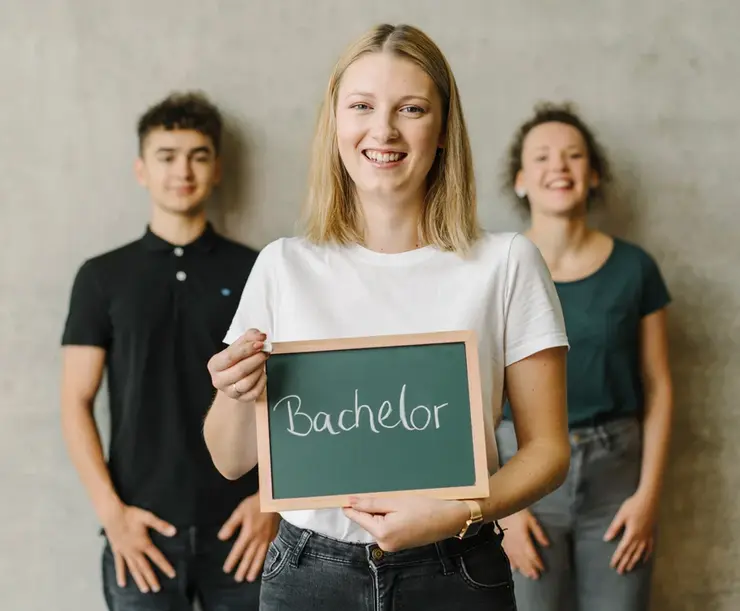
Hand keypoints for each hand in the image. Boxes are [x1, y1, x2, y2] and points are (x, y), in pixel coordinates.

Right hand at [102, 503, 176, 592]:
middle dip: (152, 579)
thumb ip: (161, 525)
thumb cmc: (131, 515)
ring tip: (144, 590)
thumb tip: (174, 531)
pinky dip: (121, 574)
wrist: (113, 514)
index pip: (157, 558)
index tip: (172, 575)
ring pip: (133, 569)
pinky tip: (122, 584)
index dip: (165, 566)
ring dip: (139, 580)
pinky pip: (119, 565)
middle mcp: (135, 551)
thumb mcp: (148, 518)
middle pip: (145, 568)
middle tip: (157, 589)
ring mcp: (125, 552)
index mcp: (144, 544)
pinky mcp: (117, 551)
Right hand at [208, 329, 268, 401]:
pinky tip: (262, 374)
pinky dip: (262, 381)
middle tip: (265, 353)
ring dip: (259, 370)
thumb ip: (250, 336)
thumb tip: (260, 336)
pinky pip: (255, 392)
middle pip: (240, 370)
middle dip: (256, 360)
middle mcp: (219, 380)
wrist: (234, 379)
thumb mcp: (240, 345)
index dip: (247, 349)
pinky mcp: (241, 399)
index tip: (260, 343)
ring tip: (262, 363)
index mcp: (215, 364)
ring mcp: (229, 392)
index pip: (230, 356)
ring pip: (247, 383)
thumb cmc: (236, 361)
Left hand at [219, 492, 279, 582]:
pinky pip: (267, 551)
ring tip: (250, 578)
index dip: (232, 560)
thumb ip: (231, 525)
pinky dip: (264, 559)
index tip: (227, 569)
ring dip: (254, 568)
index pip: (238, 550)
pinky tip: (261, 563)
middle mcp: (258, 539)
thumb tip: (221, 537)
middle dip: (243, 569)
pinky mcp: (273, 536)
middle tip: (238, 579)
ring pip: (259, 556)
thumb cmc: (255, 504)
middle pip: (249, 557)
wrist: (274, 500)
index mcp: (248, 533)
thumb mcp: (240, 511)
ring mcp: (266, 539)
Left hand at [343, 495, 468, 551]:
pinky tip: (401, 509)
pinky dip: (389, 517)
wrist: (450, 519)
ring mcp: (392, 545)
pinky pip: (387, 527)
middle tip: (384, 493)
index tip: (341, 495)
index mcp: (382, 533)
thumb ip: (371, 503)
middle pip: (368, 520)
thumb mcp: (396, 501)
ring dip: (381, 511)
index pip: (358, 516)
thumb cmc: (426, 507)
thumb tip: (350, 502)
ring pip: (377, 523)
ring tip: (397, 501)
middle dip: (371, 506)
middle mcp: (384, 543)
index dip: (350, 505)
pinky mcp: (399, 544)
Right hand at [499, 509, 548, 579]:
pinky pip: (507, 555)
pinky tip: (513, 568)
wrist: (502, 508)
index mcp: (523, 538)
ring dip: (522, 568)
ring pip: (515, 559)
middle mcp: (515, 544)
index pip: (531, 554)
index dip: (537, 562)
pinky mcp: (503, 543)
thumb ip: (539, 533)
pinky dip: (511, 563)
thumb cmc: (518, 512)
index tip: (543, 569)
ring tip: (527, 575)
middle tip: (536, 577)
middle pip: (523, 559)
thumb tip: (547, 544)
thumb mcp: (531, 520)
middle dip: (530, 568)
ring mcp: (508, 544)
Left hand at [603, 492, 656, 573]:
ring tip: (629, 568)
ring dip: (634, 561)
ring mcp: (647, 537)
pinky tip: (644, 560)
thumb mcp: (621, 516)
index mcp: (631, 534)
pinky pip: (649, 548)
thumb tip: (606, 539)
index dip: (617, 558)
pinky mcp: (651, 534)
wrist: (649, 500)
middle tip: (620, 571)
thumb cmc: (633, 506)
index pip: (622, 549)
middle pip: (631, 553)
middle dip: (624, 563)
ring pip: (640, 553)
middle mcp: (640, 538)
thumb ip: (614, 528)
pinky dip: (646, 555)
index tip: (613, 565)